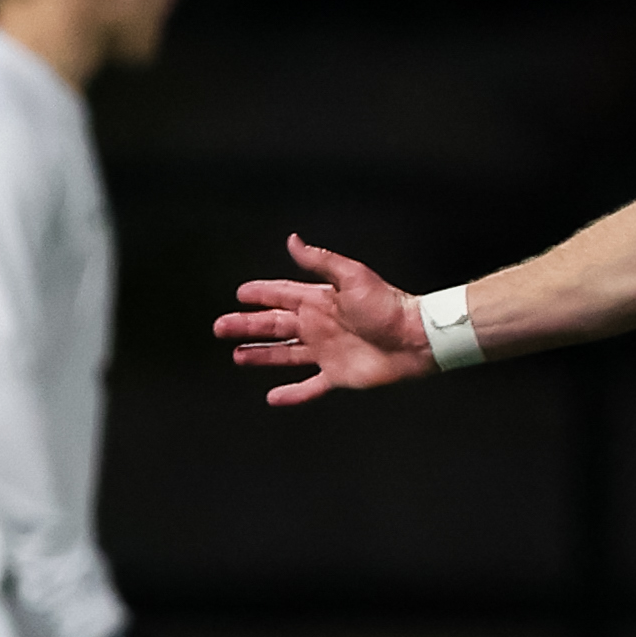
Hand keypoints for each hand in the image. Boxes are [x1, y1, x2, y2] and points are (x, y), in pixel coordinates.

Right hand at [214, 235, 432, 402]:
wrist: (415, 339)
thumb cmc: (387, 306)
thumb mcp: (351, 277)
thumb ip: (320, 262)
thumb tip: (293, 240)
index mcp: (319, 301)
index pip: (281, 294)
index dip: (260, 294)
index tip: (239, 294)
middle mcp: (319, 325)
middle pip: (273, 326)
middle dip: (246, 326)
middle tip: (220, 327)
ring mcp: (326, 352)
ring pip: (284, 354)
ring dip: (261, 355)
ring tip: (237, 356)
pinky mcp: (337, 375)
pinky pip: (309, 386)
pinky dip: (292, 393)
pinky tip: (273, 396)